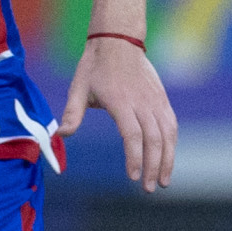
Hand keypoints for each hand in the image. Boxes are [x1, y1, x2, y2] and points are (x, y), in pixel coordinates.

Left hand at [62, 36, 176, 191]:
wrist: (118, 41)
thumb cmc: (94, 66)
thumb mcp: (78, 87)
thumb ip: (71, 113)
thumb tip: (59, 136)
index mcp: (121, 102)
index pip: (133, 136)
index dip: (135, 157)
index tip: (133, 176)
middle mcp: (143, 103)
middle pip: (154, 139)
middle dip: (154, 166)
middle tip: (149, 189)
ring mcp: (156, 101)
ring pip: (168, 135)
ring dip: (168, 159)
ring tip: (164, 181)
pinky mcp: (162, 100)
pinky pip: (172, 125)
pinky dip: (172, 144)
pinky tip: (168, 159)